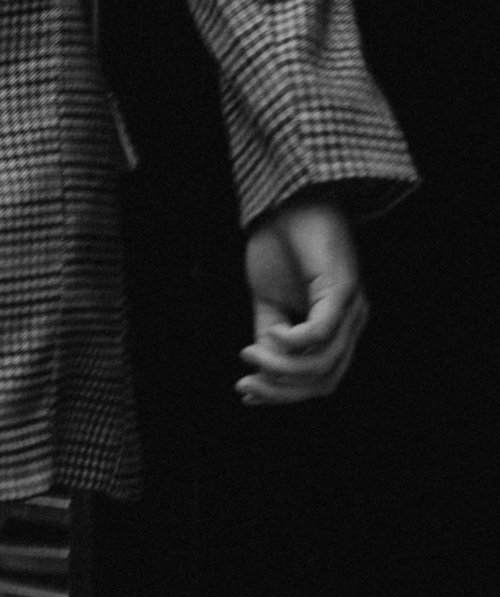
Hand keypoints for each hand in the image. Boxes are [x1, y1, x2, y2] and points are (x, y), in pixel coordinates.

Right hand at [238, 195, 367, 407]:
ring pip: (322, 363)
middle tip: (245, 382)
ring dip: (281, 367)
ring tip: (250, 353)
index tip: (246, 393)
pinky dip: (293, 341)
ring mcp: (351, 307)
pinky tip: (270, 334)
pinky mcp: (344, 287)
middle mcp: (351, 323)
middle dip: (281, 391)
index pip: (319, 381)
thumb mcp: (268, 300)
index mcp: (336, 329)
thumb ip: (269, 334)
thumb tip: (261, 371)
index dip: (283, 395)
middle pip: (323, 381)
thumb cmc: (280, 245)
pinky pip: (322, 331)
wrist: (288, 201)